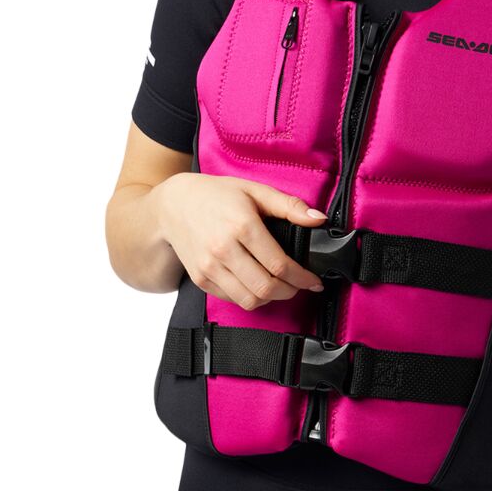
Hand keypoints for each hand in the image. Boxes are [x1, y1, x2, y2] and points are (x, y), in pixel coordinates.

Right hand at [159, 173, 329, 307]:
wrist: (173, 205)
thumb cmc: (216, 195)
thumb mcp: (255, 191)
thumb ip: (289, 206)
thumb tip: (318, 219)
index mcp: (242, 226)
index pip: (279, 264)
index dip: (302, 278)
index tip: (313, 281)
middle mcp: (224, 249)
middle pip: (266, 287)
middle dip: (290, 291)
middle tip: (300, 285)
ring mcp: (209, 267)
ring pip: (249, 299)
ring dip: (271, 298)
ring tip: (280, 287)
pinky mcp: (200, 279)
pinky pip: (232, 299)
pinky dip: (250, 297)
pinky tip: (257, 284)